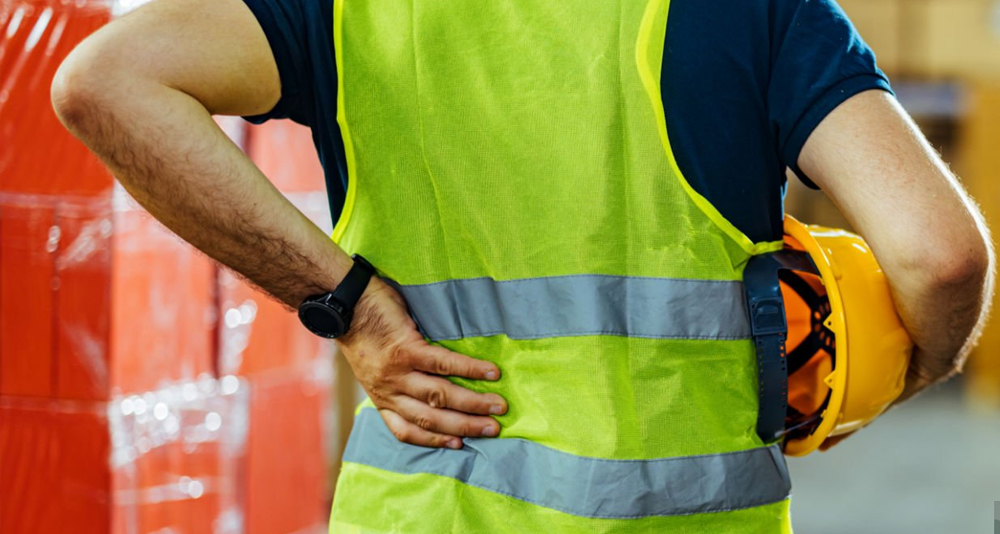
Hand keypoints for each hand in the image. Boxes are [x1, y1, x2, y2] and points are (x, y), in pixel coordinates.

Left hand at [338, 278, 507, 448]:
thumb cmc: (363, 332)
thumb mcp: (374, 367)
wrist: (344, 304)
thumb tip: (433, 391)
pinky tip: (490, 373)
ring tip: (498, 406)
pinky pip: (443, 364)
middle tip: (494, 429)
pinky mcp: (406, 349)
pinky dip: (469, 370)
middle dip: (466, 426)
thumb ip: (399, 383)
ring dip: (473, 404)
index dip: (435, 440)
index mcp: (382, 398)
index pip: (407, 430)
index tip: (460, 444)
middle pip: (432, 418)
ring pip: (440, 395)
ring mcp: (397, 372)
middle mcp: (388, 391)